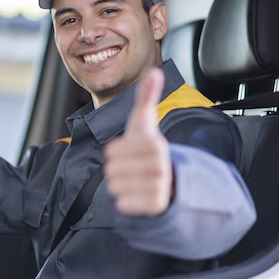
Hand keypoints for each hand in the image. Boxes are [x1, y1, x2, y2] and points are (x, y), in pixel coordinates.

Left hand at [104, 68, 173, 215]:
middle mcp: (160, 166)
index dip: (114, 151)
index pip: (113, 151)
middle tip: (129, 167)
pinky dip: (124, 201)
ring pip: (116, 187)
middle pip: (112, 170)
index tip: (125, 150)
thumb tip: (154, 71)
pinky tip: (135, 194)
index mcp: (155, 145)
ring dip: (119, 184)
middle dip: (116, 169)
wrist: (166, 179)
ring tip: (133, 180)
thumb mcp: (144, 122)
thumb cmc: (146, 148)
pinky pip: (124, 205)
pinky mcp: (155, 207)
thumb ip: (146, 97)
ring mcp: (159, 188)